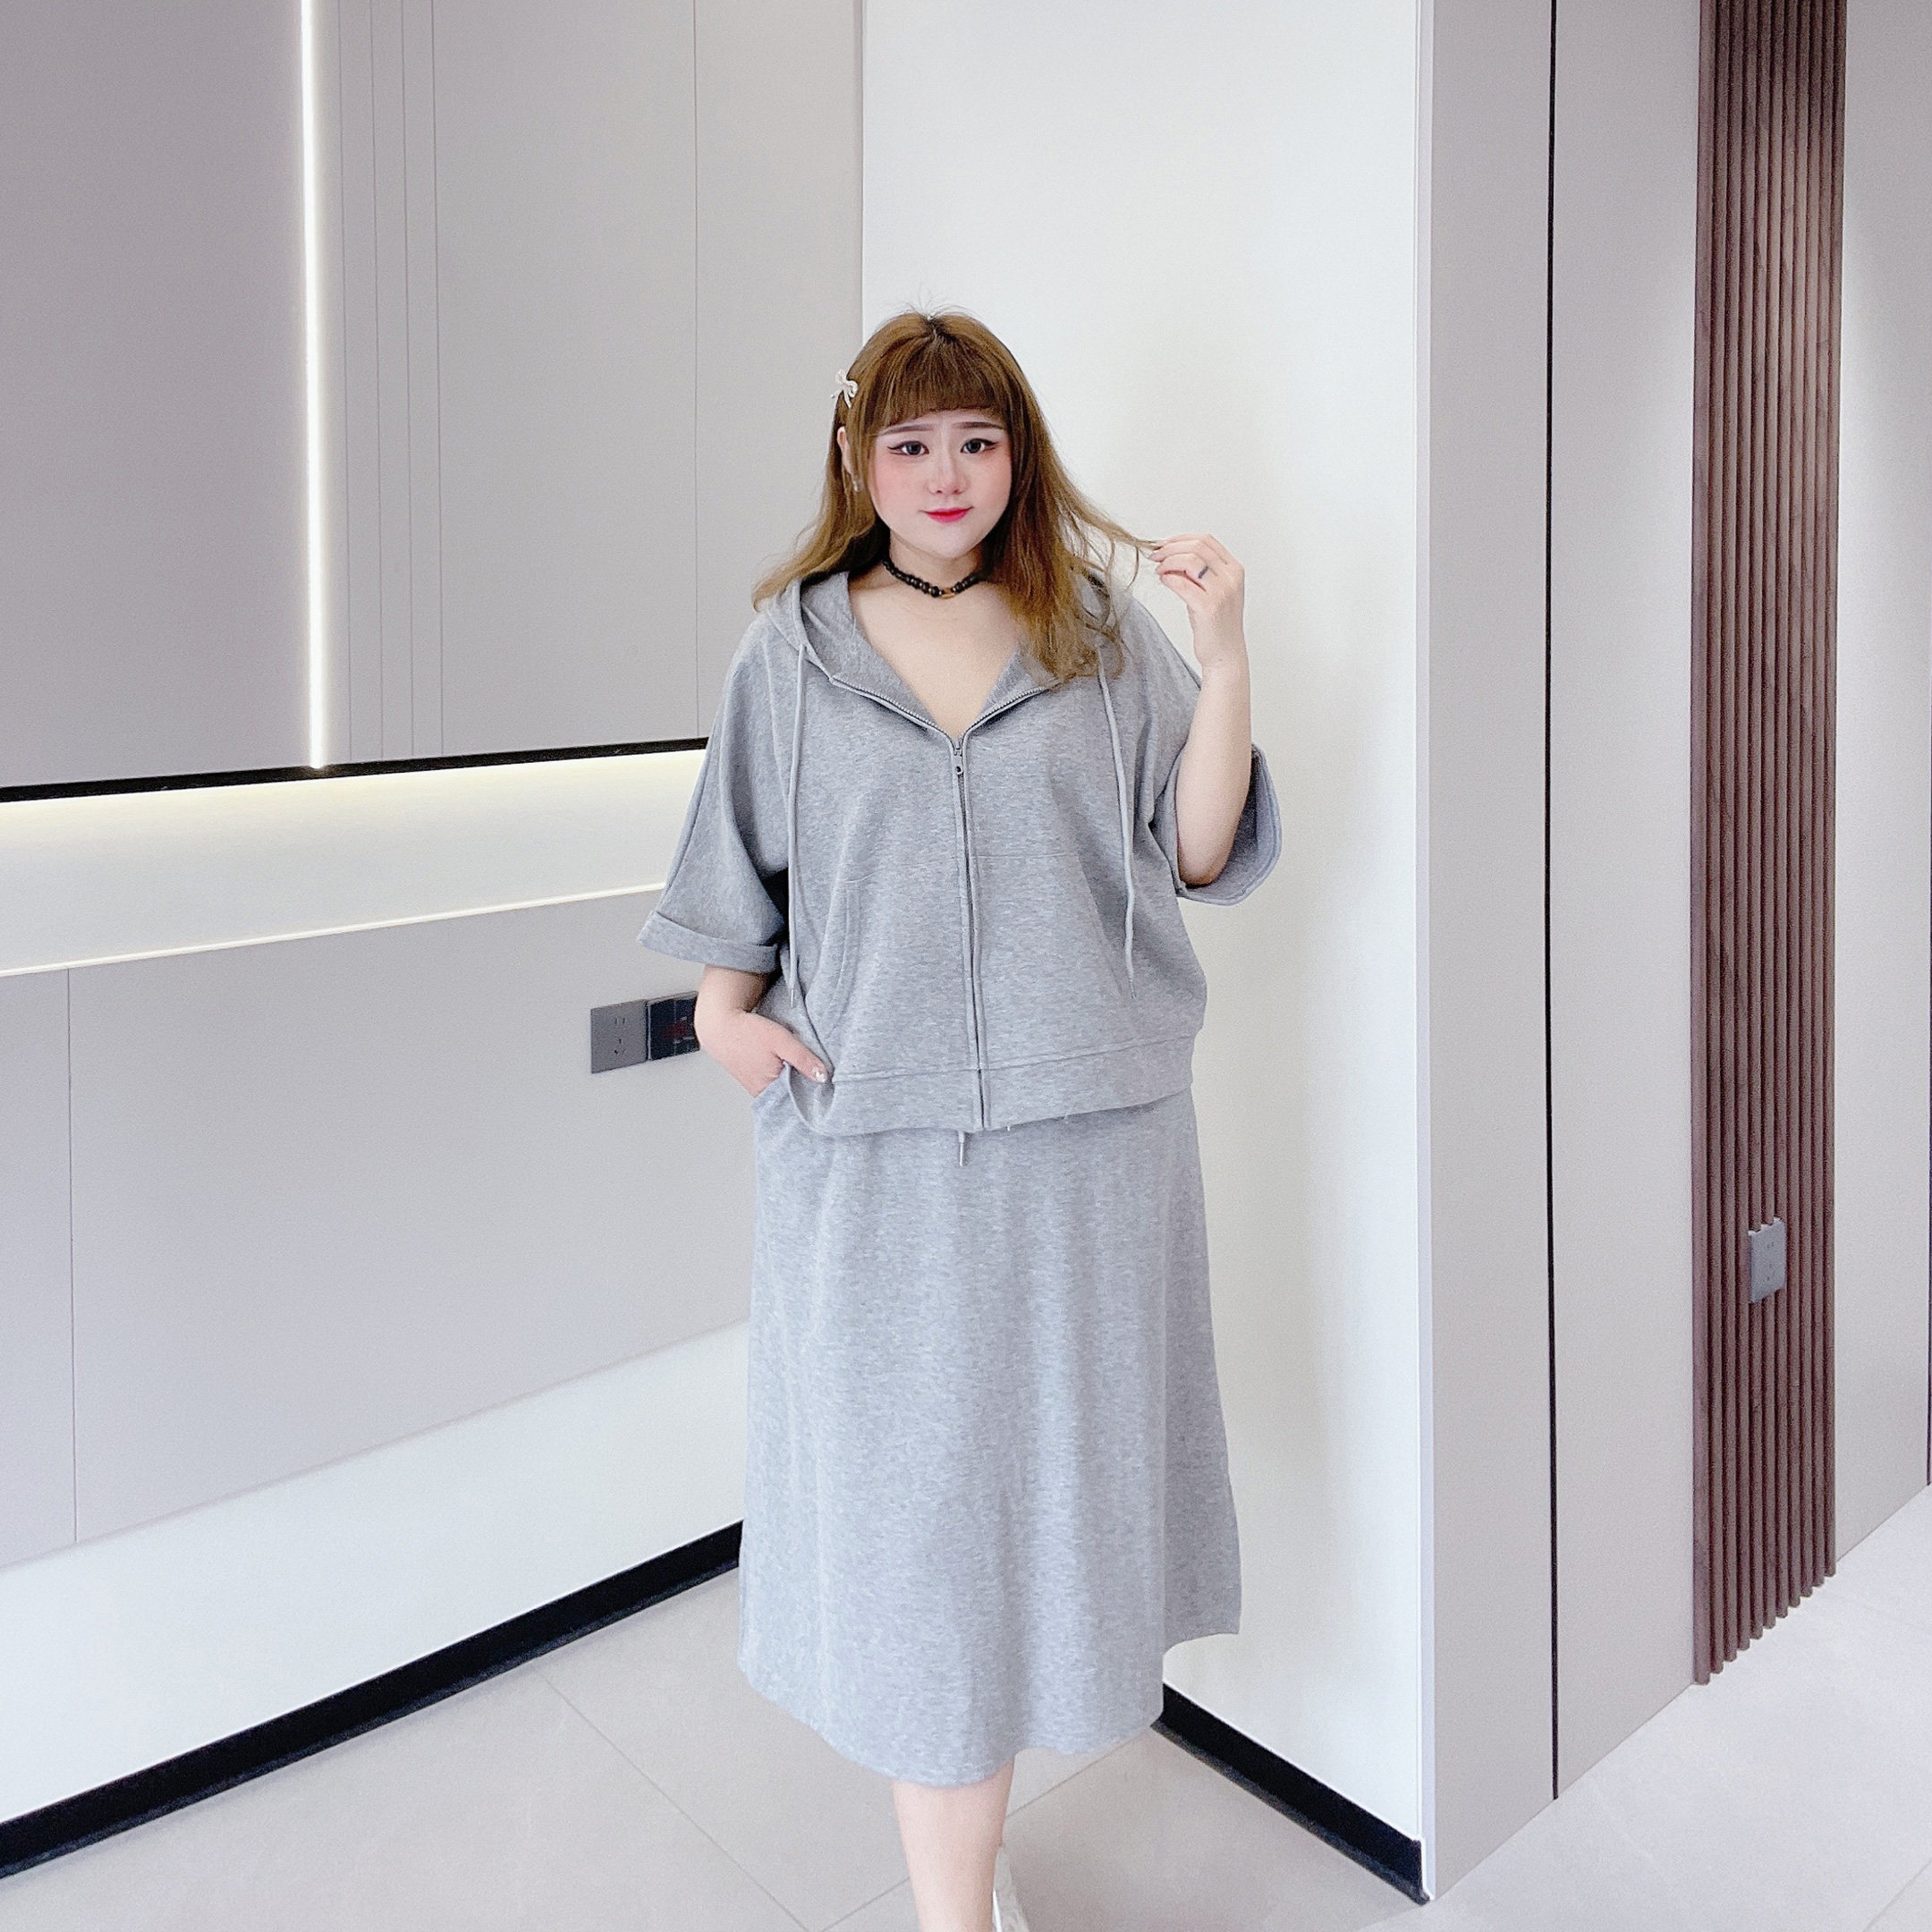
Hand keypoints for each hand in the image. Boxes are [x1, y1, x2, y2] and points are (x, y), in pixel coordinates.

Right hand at [694, 970, 829, 1096]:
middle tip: (812, 1068)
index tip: (823, 1082)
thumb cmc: (746, 1032)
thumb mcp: (781, 1041)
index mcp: (768, 1088)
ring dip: (791, 1076)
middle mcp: (761, 1092)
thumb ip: (803, 1059)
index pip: (798, 1100)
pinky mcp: (752, 1078)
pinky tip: (783, 1062)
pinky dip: (781, 1072)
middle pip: (791, 1094)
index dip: (812, 1091)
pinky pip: (773, 1080)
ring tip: (794, 1062)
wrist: (720, 1025)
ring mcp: (755, 1086)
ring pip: (782, 1086)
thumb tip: (822, 1076)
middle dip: (803, 1083)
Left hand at [1150, 533, 1247, 676]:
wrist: (1225, 654)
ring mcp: (1222, 592)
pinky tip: (1163, 581)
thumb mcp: (1211, 591)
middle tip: (1155, 556)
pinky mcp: (1209, 607)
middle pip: (1197, 547)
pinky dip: (1169, 578)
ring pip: (1190, 561)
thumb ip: (1196, 573)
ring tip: (1159, 570)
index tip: (1164, 544)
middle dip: (1170, 548)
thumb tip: (1170, 556)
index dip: (1181, 538)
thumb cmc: (1216, 624)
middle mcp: (1231, 577)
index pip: (1206, 540)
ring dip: (1168, 562)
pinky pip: (1183, 583)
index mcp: (1234, 569)